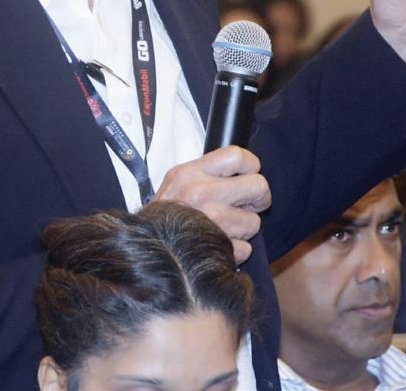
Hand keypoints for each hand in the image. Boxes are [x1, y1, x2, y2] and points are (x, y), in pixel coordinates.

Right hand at [154, 146, 270, 263]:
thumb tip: (243, 168)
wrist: (146, 247)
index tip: (247, 175)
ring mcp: (213, 223)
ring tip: (224, 227)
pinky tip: (218, 244)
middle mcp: (202, 194)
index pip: (238, 156)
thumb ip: (207, 171)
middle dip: (258, 197)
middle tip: (247, 203)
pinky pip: (246, 249)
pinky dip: (235, 250)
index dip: (251, 165)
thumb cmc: (166, 212)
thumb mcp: (177, 180)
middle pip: (259, 186)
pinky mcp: (218, 249)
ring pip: (254, 221)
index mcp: (192, 173)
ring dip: (243, 227)